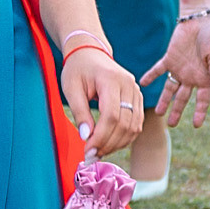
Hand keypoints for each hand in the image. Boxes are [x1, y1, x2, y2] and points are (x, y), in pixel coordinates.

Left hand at [61, 43, 144, 159]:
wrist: (90, 52)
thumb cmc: (78, 70)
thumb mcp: (71, 88)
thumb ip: (79, 112)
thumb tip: (86, 137)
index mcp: (111, 80)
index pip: (111, 115)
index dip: (100, 137)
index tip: (87, 150)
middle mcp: (129, 85)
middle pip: (124, 123)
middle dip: (108, 143)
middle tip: (92, 155)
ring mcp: (137, 91)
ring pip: (134, 126)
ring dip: (117, 143)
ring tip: (99, 151)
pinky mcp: (138, 98)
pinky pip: (136, 123)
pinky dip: (125, 137)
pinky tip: (109, 143)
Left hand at [151, 12, 209, 126]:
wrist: (203, 16)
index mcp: (206, 77)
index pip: (203, 100)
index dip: (200, 112)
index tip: (196, 125)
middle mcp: (192, 76)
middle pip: (183, 98)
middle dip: (177, 111)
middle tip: (171, 124)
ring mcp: (180, 68)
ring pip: (170, 88)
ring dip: (164, 100)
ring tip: (158, 113)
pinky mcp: (170, 58)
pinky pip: (158, 69)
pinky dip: (151, 76)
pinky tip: (142, 83)